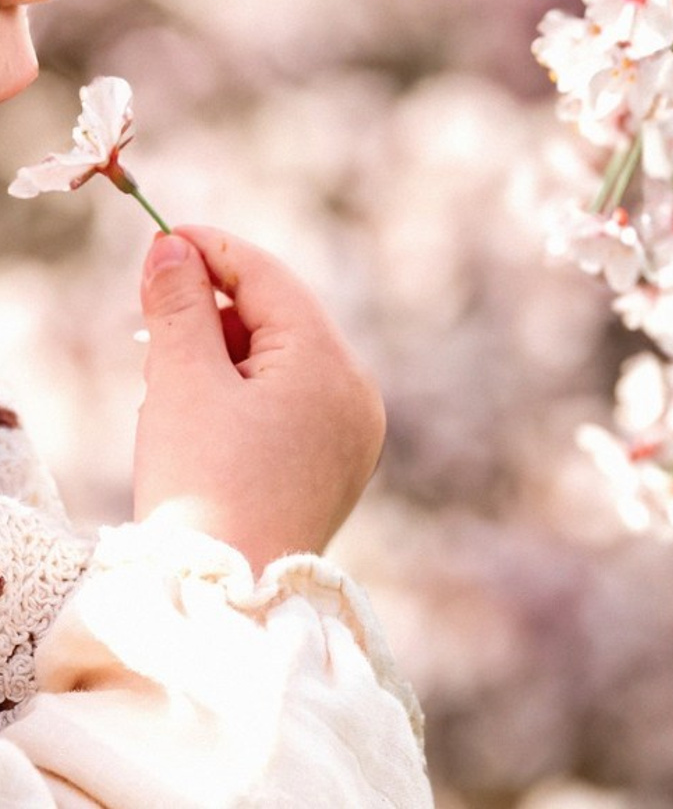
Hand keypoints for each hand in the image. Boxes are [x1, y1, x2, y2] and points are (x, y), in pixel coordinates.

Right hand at [133, 226, 384, 573]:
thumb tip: (173, 246)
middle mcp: (357, 389)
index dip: (214, 251)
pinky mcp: (339, 461)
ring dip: (226, 357)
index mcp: (329, 361)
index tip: (162, 239)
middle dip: (216, 313)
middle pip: (281, 319)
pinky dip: (248, 395)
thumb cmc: (202, 484)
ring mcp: (355, 429)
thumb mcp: (181, 381)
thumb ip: (180, 305)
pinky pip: (294, 402)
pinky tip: (203, 419)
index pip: (270, 279)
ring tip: (171, 387)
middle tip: (151, 321)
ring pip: (284, 362)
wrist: (228, 597)